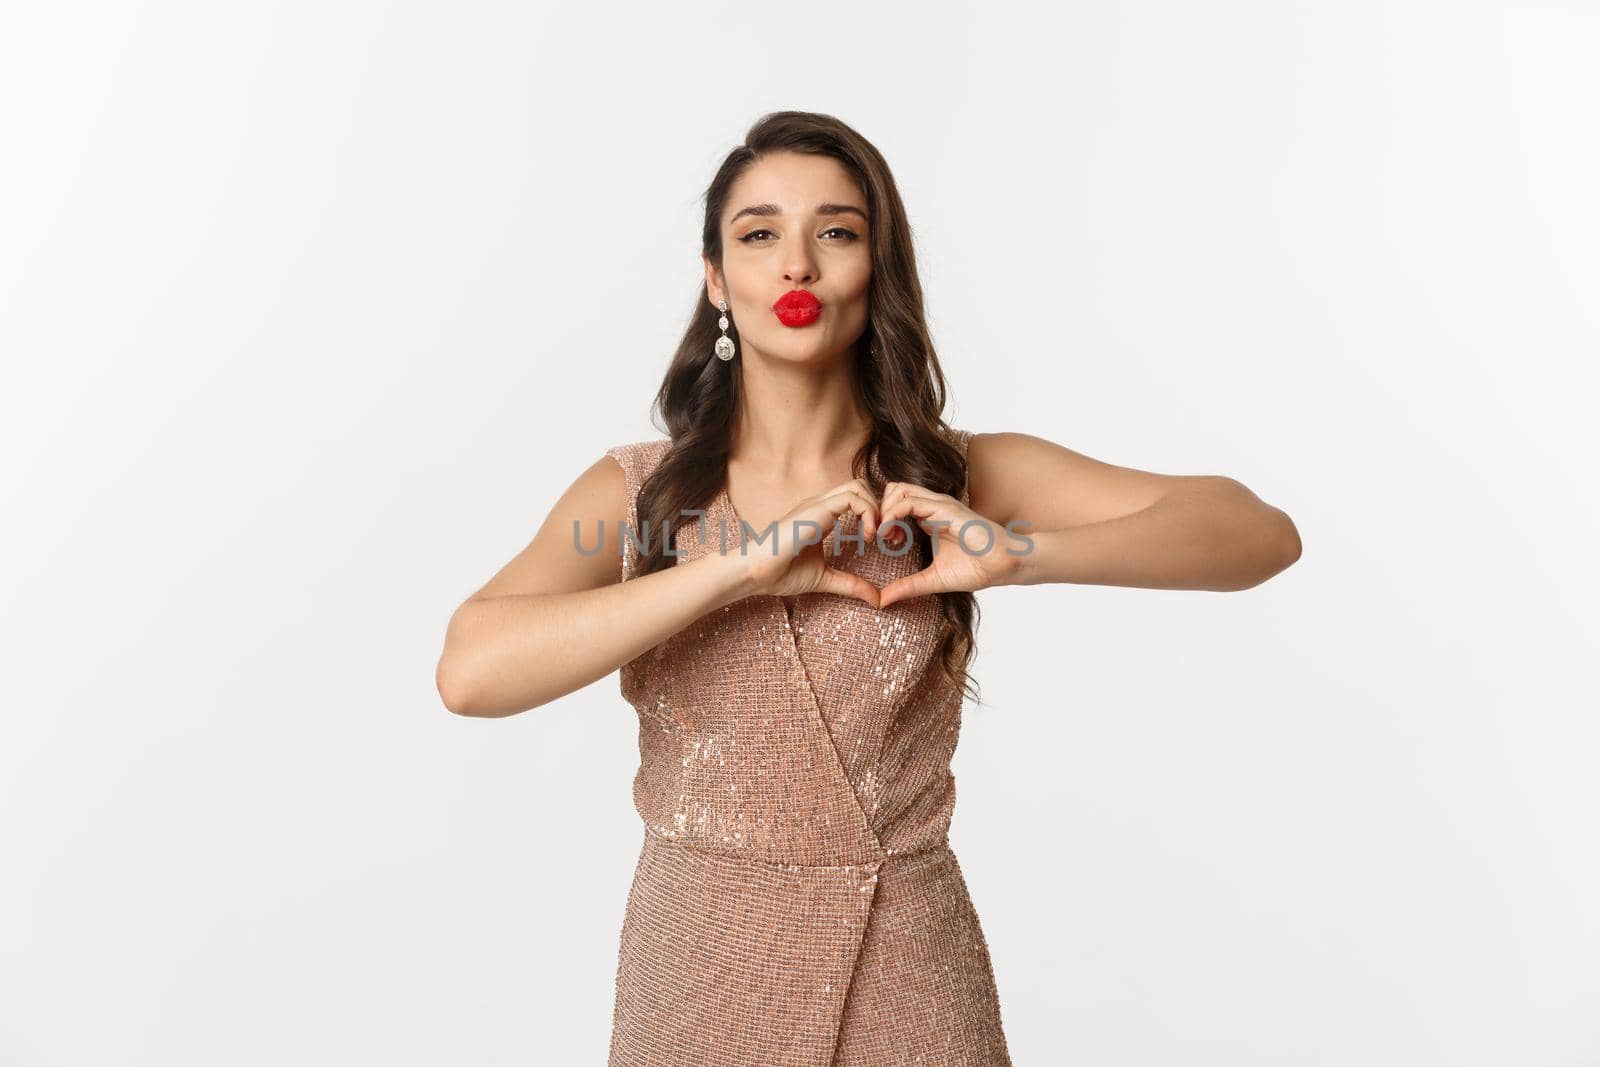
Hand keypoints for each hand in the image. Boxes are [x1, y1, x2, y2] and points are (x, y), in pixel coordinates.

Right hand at [737, 478, 884, 606]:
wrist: (757, 572)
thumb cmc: (781, 574)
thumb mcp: (826, 579)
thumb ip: (852, 585)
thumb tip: (877, 599)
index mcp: (821, 516)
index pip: (856, 500)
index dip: (876, 516)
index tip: (883, 541)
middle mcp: (821, 506)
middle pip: (861, 486)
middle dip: (881, 507)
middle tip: (885, 536)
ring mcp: (818, 504)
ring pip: (858, 486)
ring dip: (876, 508)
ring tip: (875, 536)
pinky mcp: (817, 510)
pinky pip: (852, 497)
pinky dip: (868, 512)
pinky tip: (866, 536)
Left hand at [876, 481, 1020, 608]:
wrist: (1003, 565)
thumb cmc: (976, 569)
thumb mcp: (932, 580)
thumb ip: (907, 587)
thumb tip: (881, 601)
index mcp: (928, 518)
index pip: (895, 503)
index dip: (882, 519)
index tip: (881, 542)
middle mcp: (931, 507)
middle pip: (892, 490)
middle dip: (878, 510)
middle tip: (878, 537)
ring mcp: (937, 505)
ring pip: (897, 489)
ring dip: (883, 511)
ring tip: (885, 536)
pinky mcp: (944, 509)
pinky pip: (909, 501)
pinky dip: (892, 514)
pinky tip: (892, 536)